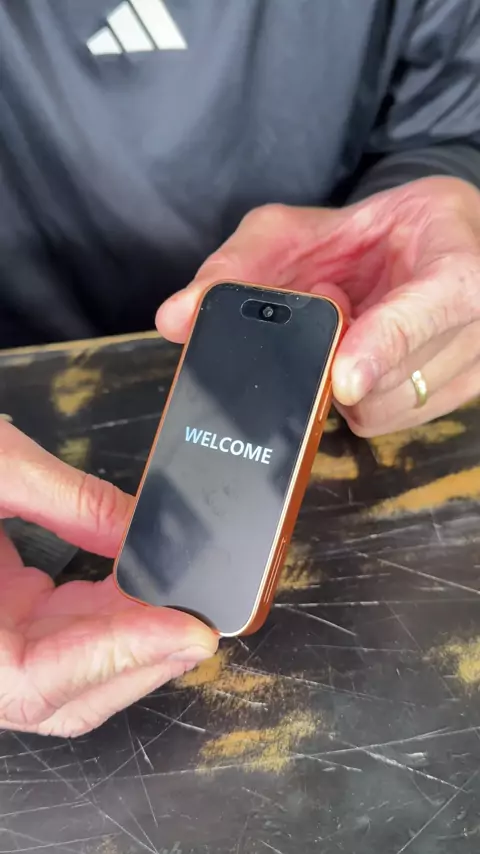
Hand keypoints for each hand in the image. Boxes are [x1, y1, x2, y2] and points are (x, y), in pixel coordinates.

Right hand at [0, 420, 217, 736]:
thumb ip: (72, 502)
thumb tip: (144, 529)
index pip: (33, 683)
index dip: (114, 661)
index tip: (182, 631)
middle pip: (66, 692)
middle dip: (142, 660)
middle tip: (204, 618)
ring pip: (72, 670)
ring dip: (134, 640)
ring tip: (183, 599)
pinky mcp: (6, 616)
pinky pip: (67, 632)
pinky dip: (112, 612)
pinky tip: (143, 582)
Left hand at [156, 176, 479, 436]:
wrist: (431, 244)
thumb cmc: (368, 234)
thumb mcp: (296, 231)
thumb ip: (238, 267)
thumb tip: (175, 318)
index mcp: (457, 263)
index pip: (436, 307)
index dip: (387, 343)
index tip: (343, 378)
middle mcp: (477, 324)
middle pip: (397, 383)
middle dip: (339, 365)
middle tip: (336, 311)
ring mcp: (474, 368)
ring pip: (387, 412)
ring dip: (346, 385)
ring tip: (354, 333)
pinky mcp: (457, 399)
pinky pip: (386, 424)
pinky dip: (360, 398)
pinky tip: (364, 361)